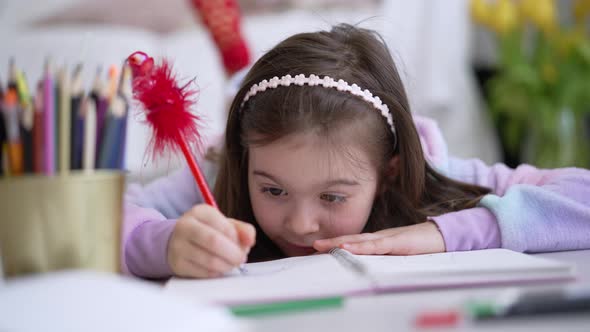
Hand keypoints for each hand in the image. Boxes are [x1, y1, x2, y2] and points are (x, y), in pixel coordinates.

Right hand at [167, 204, 255, 277]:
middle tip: (241, 259)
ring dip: (227, 265)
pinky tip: (219, 268)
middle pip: (214, 242)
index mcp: (200, 212)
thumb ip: (243, 230)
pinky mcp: (178, 264)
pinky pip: (203, 273)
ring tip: (231, 264)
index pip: (225, 227)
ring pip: (209, 260)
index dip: (237, 240)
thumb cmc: (206, 231)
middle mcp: (185, 226)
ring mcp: (178, 246)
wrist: (177, 242)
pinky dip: (216, 273)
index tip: (242, 245)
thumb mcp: (224, 224)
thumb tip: (250, 241)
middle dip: (233, 254)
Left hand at [313, 221, 444, 254]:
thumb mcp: (398, 255)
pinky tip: (348, 247)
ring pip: (359, 241)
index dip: (336, 244)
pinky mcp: (397, 242)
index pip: (353, 242)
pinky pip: (376, 245)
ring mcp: (387, 238)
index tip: (319, 249)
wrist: (441, 236)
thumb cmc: (420, 246)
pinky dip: (361, 246)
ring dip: (340, 242)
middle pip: (351, 239)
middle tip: (313, 246)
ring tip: (323, 245)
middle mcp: (379, 237)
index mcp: (378, 241)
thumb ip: (383, 258)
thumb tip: (368, 267)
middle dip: (331, 242)